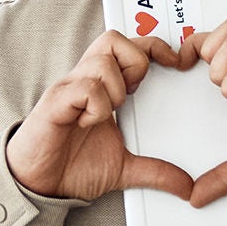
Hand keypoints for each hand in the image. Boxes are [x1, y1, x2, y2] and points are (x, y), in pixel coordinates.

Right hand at [7, 29, 199, 202]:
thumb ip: (156, 172)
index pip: (128, 46)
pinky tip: (89, 123)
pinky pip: (84, 88)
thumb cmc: (72, 167)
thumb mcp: (125, 170)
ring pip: (101, 62)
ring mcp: (68, 89)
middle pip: (113, 39)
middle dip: (134, 61)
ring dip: (114, 88)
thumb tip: (188, 186)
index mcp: (102, 87)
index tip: (176, 63)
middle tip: (133, 92)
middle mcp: (84, 80)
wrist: (38, 186)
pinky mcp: (55, 104)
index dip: (154, 47)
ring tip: (107, 114)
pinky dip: (95, 105)